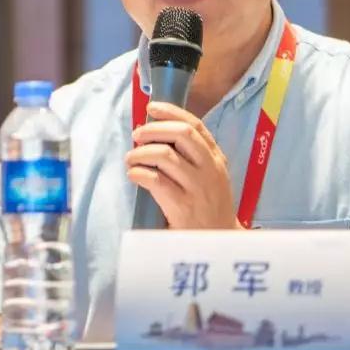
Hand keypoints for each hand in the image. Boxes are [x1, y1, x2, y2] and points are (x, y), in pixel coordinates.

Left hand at [126, 102, 242, 229]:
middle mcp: (209, 169)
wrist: (218, 241)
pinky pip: (155, 181)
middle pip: (181, 134)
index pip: (195, 125)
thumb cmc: (209, 206)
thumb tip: (158, 133)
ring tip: (131, 159)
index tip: (151, 108)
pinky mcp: (182, 206)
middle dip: (153, 129)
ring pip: (164, 155)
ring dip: (140, 153)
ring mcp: (196, 187)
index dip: (171, 112)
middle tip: (137, 135)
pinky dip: (138, 173)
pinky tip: (133, 175)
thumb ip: (194, 155)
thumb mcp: (212, 176)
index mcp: (216, 158)